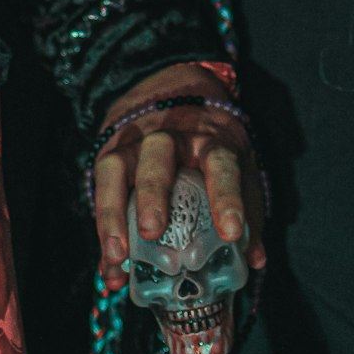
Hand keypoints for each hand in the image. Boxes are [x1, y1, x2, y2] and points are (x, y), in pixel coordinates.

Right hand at [93, 63, 266, 290]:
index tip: (230, 232)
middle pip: (159, 154)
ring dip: (114, 211)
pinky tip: (110, 264)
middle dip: (153, 193)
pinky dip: (103, 229)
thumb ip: (247, 210)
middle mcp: (169, 133)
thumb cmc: (209, 143)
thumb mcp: (236, 165)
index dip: (226, 196)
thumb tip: (255, 259)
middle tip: (151, 232)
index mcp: (210, 138)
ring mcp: (134, 139)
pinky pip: (99, 186)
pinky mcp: (109, 150)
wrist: (169, 89)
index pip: (221, 162)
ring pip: (117, 166)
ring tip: (119, 254)